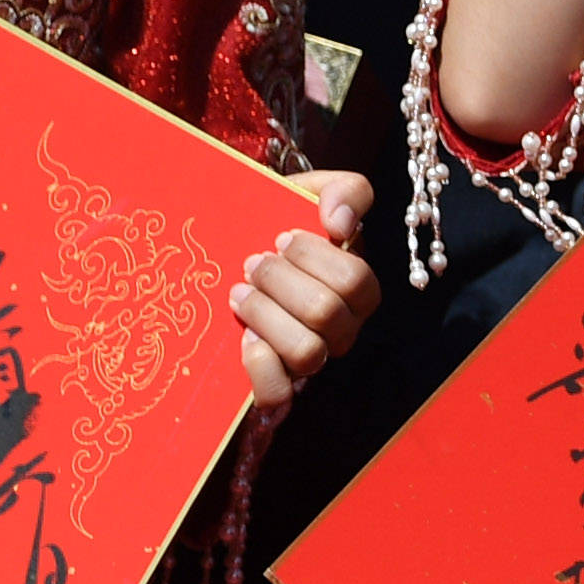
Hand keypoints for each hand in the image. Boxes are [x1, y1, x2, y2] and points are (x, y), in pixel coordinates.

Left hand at [231, 174, 381, 408]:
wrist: (226, 249)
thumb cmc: (270, 223)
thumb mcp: (308, 193)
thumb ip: (345, 191)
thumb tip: (340, 224)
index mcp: (356, 289)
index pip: (355, 280)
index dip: (313, 257)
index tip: (278, 238)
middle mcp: (342, 328)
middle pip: (327, 313)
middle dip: (280, 282)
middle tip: (251, 263)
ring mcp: (311, 358)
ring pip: (308, 352)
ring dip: (265, 316)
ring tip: (237, 293)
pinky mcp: (275, 384)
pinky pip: (279, 392)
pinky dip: (260, 366)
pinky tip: (242, 338)